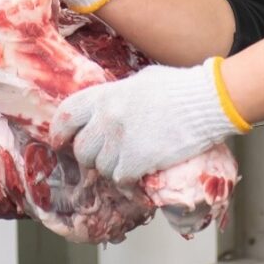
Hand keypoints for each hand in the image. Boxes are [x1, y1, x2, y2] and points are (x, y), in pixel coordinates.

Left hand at [50, 58, 250, 180]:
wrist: (204, 101)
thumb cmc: (178, 87)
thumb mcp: (139, 82)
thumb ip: (118, 96)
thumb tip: (109, 107)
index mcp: (105, 95)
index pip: (67, 114)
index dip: (59, 131)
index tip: (60, 141)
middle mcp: (107, 118)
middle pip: (82, 149)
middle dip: (90, 156)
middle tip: (103, 157)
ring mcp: (121, 140)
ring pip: (101, 167)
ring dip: (112, 169)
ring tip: (127, 162)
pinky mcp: (138, 160)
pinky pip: (121, 179)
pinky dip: (128, 181)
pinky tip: (138, 174)